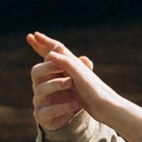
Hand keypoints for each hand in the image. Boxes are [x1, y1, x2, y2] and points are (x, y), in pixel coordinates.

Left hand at [26, 33, 141, 141]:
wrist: (109, 107)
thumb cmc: (95, 101)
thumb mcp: (77, 91)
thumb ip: (70, 83)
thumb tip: (63, 82)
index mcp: (74, 71)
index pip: (58, 57)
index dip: (46, 50)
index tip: (35, 43)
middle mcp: (77, 67)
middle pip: (60, 51)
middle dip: (46, 43)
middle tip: (33, 34)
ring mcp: (80, 71)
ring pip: (64, 54)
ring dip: (50, 46)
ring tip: (38, 37)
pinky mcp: (83, 78)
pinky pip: (69, 66)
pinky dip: (60, 59)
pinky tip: (50, 55)